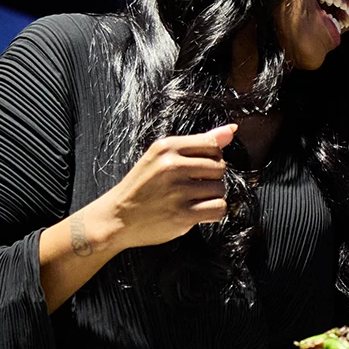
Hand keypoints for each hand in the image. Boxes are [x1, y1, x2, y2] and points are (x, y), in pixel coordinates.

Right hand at [96, 124, 236, 250]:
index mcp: (167, 147)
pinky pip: (219, 208)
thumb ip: (198, 142)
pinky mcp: (183, 214)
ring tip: (191, 199)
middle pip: (220, 167)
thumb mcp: (162, 156)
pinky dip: (212, 212)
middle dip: (211, 178)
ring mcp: (178, 191)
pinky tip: (197, 211)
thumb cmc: (142, 187)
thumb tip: (231, 130)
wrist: (117, 217)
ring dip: (211, 197)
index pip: (212, 144)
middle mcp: (172, 166)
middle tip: (192, 186)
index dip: (211, 158)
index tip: (196, 168)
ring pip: (220, 189)